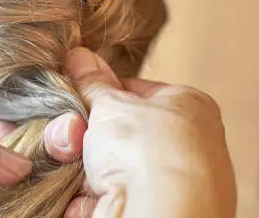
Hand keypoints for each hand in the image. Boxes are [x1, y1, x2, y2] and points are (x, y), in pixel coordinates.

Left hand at [0, 112, 85, 217]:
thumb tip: (17, 159)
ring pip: (9, 197)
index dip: (36, 135)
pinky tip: (38, 212)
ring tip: (69, 201)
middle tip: (76, 178)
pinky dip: (17, 214)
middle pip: (13, 166)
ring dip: (37, 198)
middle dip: (45, 168)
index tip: (69, 145)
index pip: (3, 131)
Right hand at [62, 48, 236, 217]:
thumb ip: (92, 81)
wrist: (158, 217)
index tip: (75, 90)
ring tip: (71, 154)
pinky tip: (74, 186)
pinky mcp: (138, 210)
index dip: (101, 91)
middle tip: (72, 129)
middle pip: (110, 128)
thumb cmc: (151, 152)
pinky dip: (78, 189)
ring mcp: (158, 184)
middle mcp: (179, 148)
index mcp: (187, 109)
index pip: (133, 91)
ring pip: (97, 160)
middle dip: (80, 128)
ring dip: (75, 156)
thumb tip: (80, 56)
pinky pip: (95, 191)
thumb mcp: (112, 103)